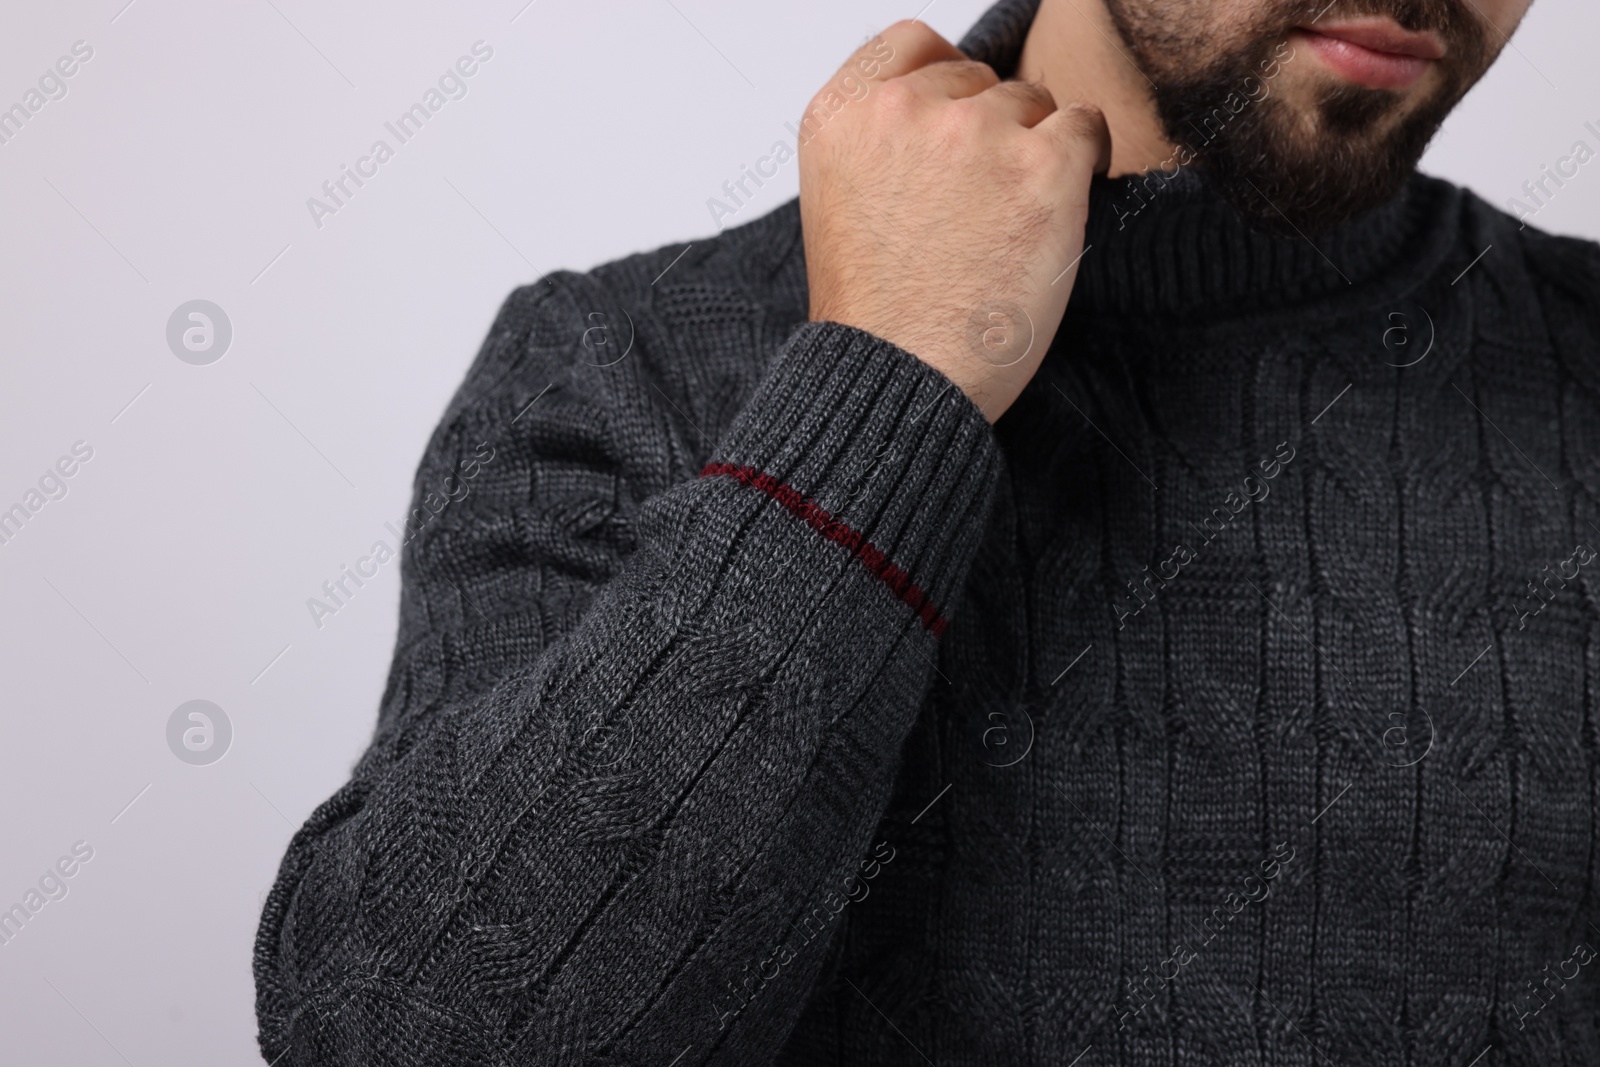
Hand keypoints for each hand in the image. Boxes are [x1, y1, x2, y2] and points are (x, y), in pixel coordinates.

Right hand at [797, 20, 1110, 422]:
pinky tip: (1063, 206)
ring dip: (1033, 151)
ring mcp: (974, 133)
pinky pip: (1085, 126)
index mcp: (839, 116)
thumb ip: (879, 142)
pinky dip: (1085, 160)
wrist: (902, 382)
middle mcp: (900, 109)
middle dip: (987, 130)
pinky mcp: (1042, 166)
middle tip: (979, 208)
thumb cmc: (876, 318)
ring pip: (1031, 103)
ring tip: (1010, 224)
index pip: (911, 43)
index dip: (944, 84)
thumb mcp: (840, 205)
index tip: (952, 130)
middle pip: (977, 78)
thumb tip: (950, 112)